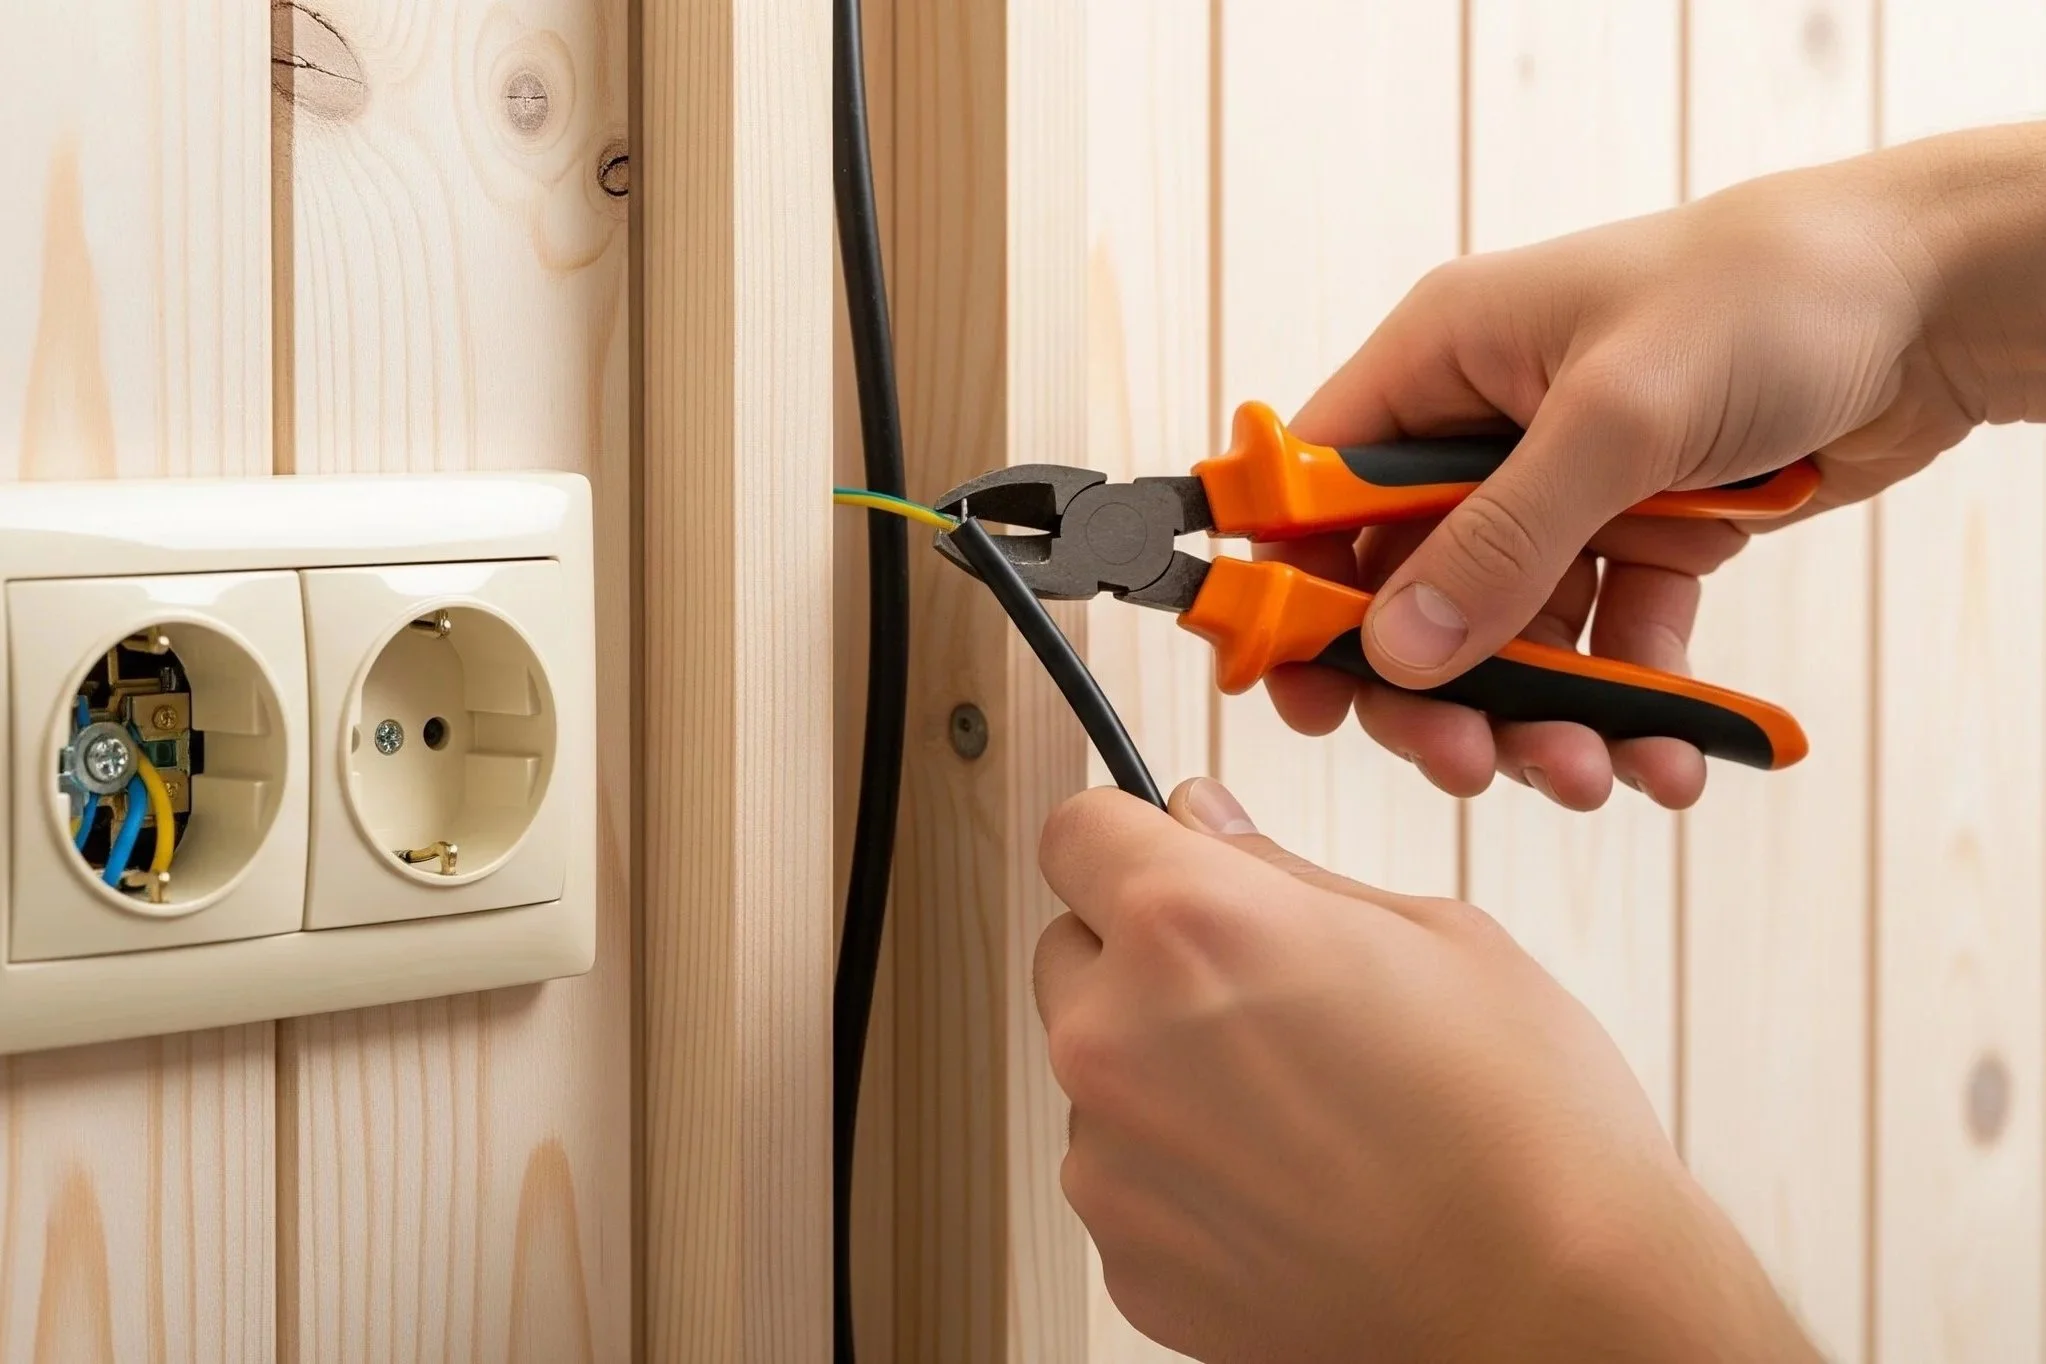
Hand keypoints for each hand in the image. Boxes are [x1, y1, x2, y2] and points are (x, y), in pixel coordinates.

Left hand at [1036, 778, 1820, 1362]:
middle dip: (1142, 954)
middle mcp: (1116, 1040)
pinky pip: (1125, 1177)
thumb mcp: (1429, 935)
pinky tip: (1290, 1182)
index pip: (1075, 832)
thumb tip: (1200, 823)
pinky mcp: (1128, 1262)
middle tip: (1263, 990)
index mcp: (1186, 927)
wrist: (1558, 1313)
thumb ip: (1278, 871)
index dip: (1130, 838)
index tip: (1168, 856)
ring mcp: (1110, 1164)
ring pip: (1097, 1072)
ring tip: (1299, 1106)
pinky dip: (1180, 1170)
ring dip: (1161, 1068)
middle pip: (1070, 951)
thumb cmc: (1523, 1125)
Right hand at [1269, 127, 2045, 809]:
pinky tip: (1668, 754)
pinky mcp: (1636, 533)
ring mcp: (1561, 486)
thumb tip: (1398, 649)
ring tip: (1594, 775)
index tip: (1300, 692)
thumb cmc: (1774, 293)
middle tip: (1464, 764)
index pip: (1318, 485)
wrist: (1936, 298)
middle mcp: (1485, 426)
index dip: (1295, 589)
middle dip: (1435, 687)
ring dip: (1541, 716)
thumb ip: (1504, 541)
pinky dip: (1629, 701)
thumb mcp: (1621, 416)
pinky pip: (1605, 639)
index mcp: (1444, 359)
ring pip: (1507, 633)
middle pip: (1406, 586)